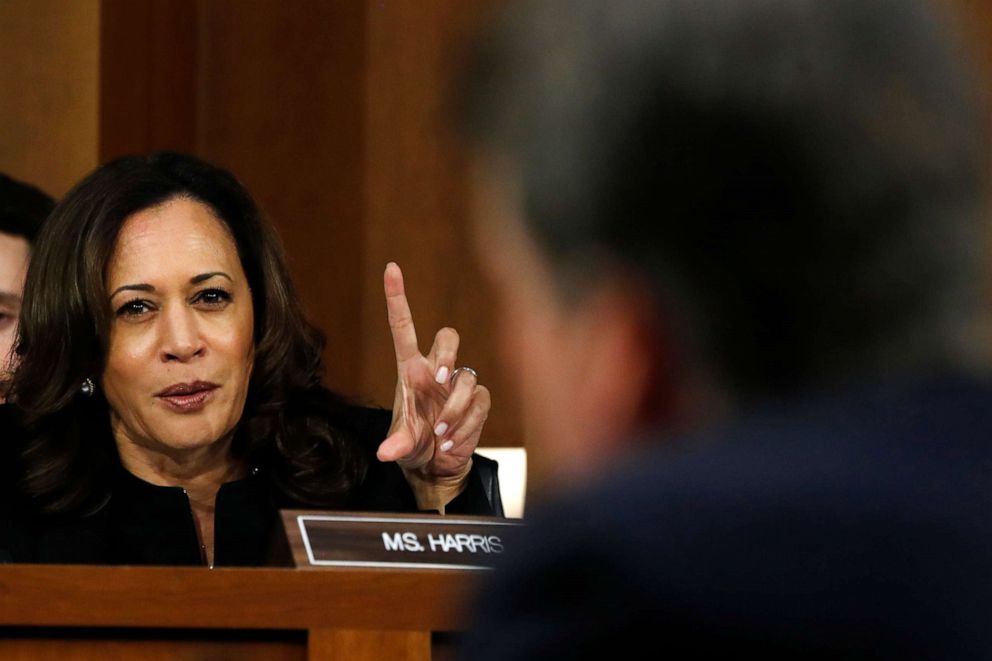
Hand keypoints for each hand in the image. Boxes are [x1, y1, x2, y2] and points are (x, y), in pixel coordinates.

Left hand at [376, 263, 490, 507]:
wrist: (437, 466)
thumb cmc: (415, 445)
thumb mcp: (402, 445)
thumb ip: (396, 445)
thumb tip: (385, 453)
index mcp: (410, 370)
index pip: (403, 326)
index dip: (397, 296)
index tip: (391, 268)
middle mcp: (435, 370)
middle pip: (447, 337)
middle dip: (447, 353)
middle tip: (440, 378)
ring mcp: (458, 384)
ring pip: (467, 378)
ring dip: (454, 408)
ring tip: (440, 432)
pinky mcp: (478, 401)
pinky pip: (480, 403)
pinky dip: (466, 424)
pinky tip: (451, 441)